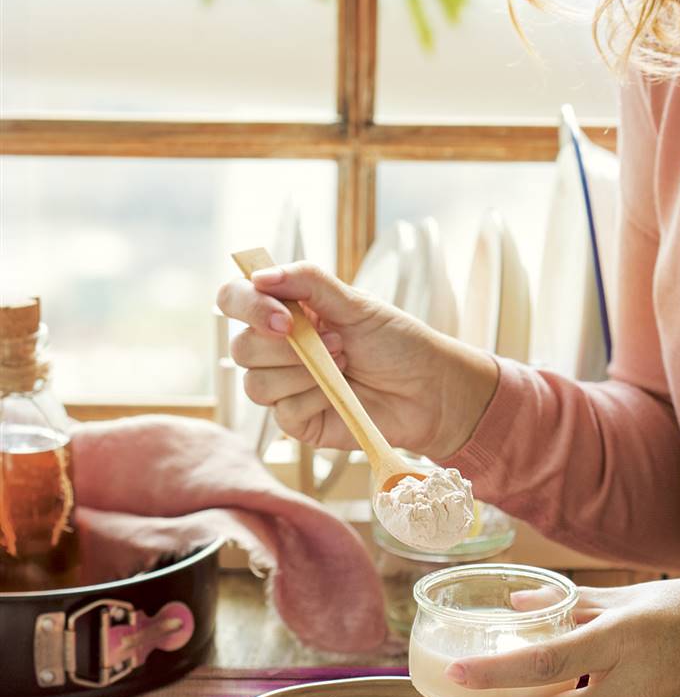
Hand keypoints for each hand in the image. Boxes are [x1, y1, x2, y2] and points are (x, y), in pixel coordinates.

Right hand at [216, 262, 497, 458]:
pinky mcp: (297, 422)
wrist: (428, 388)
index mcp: (285, 312)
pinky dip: (313, 398)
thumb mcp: (356, 303)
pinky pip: (282, 412)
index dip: (247, 306)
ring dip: (302, 372)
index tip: (284, 317)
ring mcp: (285, 387)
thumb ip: (309, 282)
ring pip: (256, 383)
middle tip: (337, 341)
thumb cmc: (395, 342)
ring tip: (345, 363)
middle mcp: (277, 349)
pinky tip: (341, 391)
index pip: (234, 300)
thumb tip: (260, 274)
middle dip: (286, 347)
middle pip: (241, 348)